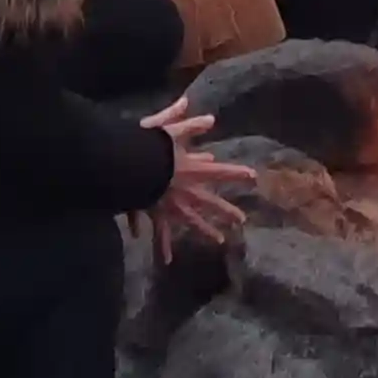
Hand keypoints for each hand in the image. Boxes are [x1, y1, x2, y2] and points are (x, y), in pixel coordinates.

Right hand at [139, 107, 257, 249]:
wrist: (124, 168)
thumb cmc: (146, 147)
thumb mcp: (168, 130)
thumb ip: (189, 124)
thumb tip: (210, 117)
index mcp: (191, 171)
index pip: (221, 172)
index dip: (237, 174)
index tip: (254, 177)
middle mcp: (186, 192)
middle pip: (211, 203)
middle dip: (227, 211)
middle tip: (241, 220)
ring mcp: (171, 206)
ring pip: (193, 222)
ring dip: (206, 231)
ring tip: (220, 240)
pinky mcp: (155, 214)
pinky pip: (161, 233)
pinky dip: (163, 246)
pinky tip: (167, 259)